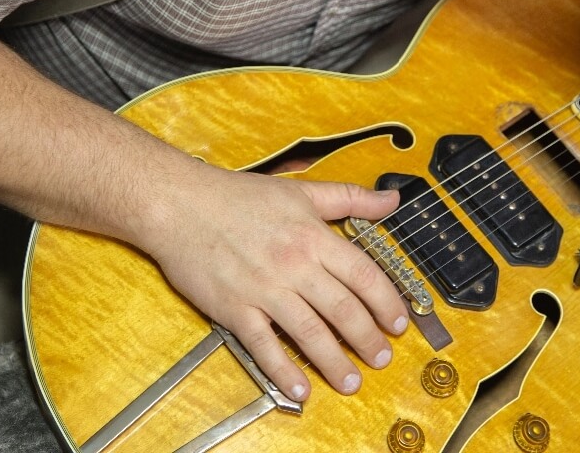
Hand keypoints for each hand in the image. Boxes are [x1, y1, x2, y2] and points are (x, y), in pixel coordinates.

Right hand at [142, 166, 407, 401]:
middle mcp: (294, 265)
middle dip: (367, 339)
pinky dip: (282, 370)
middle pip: (343, 309)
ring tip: (350, 381)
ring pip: (309, 332)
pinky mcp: (235, 308)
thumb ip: (350, 197)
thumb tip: (392, 199)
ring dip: (334, 361)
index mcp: (313, 237)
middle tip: (381, 358)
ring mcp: (264, 289)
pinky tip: (299, 388)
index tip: (399, 322)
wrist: (180, 204)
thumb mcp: (301, 191)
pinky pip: (264, 345)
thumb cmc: (237, 196)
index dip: (387, 302)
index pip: (363, 275)